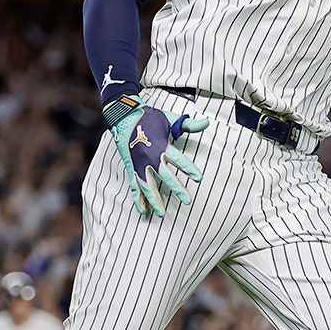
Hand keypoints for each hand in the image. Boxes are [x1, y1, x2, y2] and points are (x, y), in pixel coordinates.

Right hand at [106, 95, 209, 216]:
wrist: (123, 115)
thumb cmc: (150, 117)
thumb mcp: (170, 119)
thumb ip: (188, 124)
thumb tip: (206, 122)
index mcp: (161, 145)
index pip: (178, 160)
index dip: (189, 169)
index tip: (199, 179)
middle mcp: (150, 156)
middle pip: (165, 176)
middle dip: (177, 188)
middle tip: (188, 201)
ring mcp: (139, 164)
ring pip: (147, 185)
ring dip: (154, 200)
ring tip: (162, 214)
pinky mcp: (131, 167)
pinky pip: (134, 186)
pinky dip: (138, 199)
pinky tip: (143, 211)